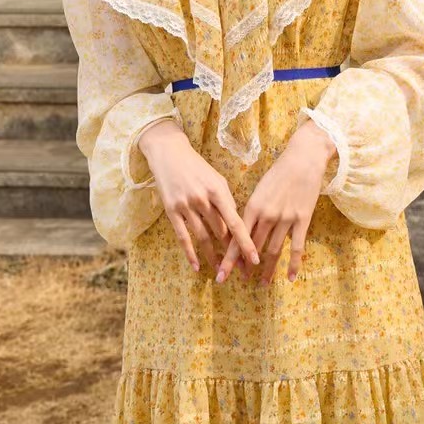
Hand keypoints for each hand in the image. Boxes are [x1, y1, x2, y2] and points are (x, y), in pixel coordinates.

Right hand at [137, 120, 260, 275]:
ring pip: (203, 237)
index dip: (245, 243)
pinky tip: (196, 267)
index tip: (254, 259)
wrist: (169, 153)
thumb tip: (236, 225)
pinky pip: (183, 237)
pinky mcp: (171, 210)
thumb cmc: (197, 166)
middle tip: (241, 269)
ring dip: (212, 256)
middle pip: (221, 232)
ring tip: (220, 271)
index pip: (236, 222)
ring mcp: (186, 205)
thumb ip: (226, 200)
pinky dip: (190, 253)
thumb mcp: (217, 178)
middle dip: (231, 252)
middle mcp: (203, 199)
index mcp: (218, 190)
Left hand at [214, 119, 336, 286]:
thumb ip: (252, 210)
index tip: (222, 272)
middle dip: (245, 267)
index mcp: (253, 206)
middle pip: (254, 247)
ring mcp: (285, 218)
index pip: (238, 237)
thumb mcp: (260, 189)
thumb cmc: (279, 172)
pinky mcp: (302, 219)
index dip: (230, 257)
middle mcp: (267, 215)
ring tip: (263, 284)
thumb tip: (243, 230)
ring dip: (267, 270)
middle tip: (239, 281)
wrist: (303, 158)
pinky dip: (293, 264)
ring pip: (273, 251)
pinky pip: (297, 247)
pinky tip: (291, 278)